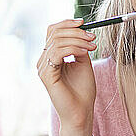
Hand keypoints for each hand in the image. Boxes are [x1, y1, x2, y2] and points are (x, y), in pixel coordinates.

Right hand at [36, 18, 96, 132]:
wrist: (81, 112)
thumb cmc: (82, 91)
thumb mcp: (83, 62)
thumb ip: (79, 47)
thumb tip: (82, 31)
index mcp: (51, 56)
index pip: (53, 31)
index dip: (67, 23)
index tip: (84, 22)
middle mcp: (43, 60)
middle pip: (54, 33)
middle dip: (76, 31)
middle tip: (92, 37)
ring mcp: (43, 67)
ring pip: (57, 41)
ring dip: (77, 40)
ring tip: (92, 46)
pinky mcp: (46, 75)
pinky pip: (57, 53)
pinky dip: (73, 49)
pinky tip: (85, 53)